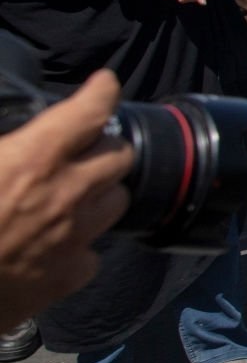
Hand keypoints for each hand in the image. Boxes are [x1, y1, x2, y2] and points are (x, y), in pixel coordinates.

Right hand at [0, 70, 132, 329]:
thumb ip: (5, 145)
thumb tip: (14, 139)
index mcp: (33, 159)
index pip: (91, 111)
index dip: (102, 92)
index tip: (103, 85)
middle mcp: (66, 194)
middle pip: (120, 155)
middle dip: (105, 146)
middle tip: (82, 149)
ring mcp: (73, 237)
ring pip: (117, 200)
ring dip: (99, 193)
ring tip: (70, 196)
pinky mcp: (69, 277)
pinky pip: (93, 252)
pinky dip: (80, 245)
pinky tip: (56, 244)